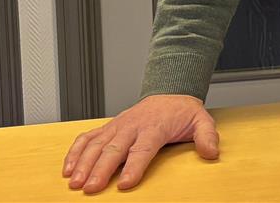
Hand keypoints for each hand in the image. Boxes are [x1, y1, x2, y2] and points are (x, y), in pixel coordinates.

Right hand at [62, 94, 217, 192]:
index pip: (143, 149)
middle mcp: (132, 126)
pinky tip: (68, 169)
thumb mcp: (201, 121)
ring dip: (83, 163)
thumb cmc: (182, 112)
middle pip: (114, 149)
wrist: (169, 91)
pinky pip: (87, 138)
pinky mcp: (108, 127)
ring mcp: (117, 126)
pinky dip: (75, 152)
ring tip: (74, 183)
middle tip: (91, 188)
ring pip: (96, 144)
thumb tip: (212, 152)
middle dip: (101, 170)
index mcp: (155, 127)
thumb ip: (207, 136)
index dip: (134, 167)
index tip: (125, 184)